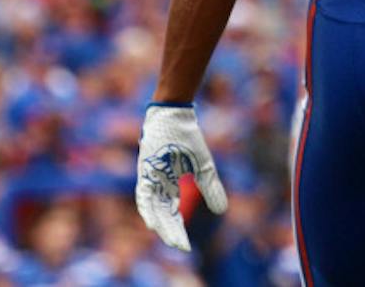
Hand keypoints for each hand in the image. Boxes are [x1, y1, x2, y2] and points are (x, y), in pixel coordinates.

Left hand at [135, 104, 227, 250]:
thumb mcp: (204, 168)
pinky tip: (151, 221)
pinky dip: (147, 209)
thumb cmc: (188, 140)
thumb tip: (222, 211)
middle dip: (171, 231)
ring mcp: (152, 180)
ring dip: (160, 224)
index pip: (175, 216)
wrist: (175, 117)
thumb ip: (211, 189)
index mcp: (174, 188)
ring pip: (154, 209)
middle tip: (179, 246)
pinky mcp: (145, 172)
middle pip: (164, 216)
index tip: (184, 247)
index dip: (179, 231)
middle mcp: (161, 187)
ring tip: (168, 238)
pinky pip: (143, 195)